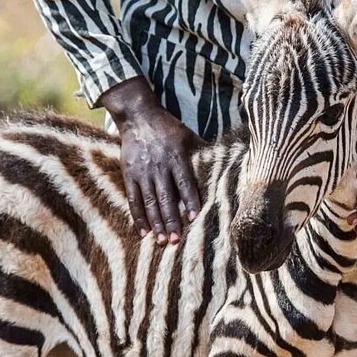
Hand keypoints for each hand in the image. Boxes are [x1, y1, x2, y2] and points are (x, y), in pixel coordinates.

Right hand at [101, 77, 206, 244]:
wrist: (138, 116)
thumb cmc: (169, 128)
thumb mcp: (188, 136)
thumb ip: (203, 153)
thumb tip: (228, 163)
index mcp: (176, 156)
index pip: (184, 182)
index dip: (189, 200)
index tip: (193, 218)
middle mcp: (158, 166)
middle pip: (165, 197)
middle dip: (170, 220)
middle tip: (176, 240)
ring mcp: (142, 171)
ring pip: (149, 201)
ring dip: (156, 222)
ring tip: (162, 240)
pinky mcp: (129, 174)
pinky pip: (133, 199)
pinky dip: (137, 216)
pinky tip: (143, 232)